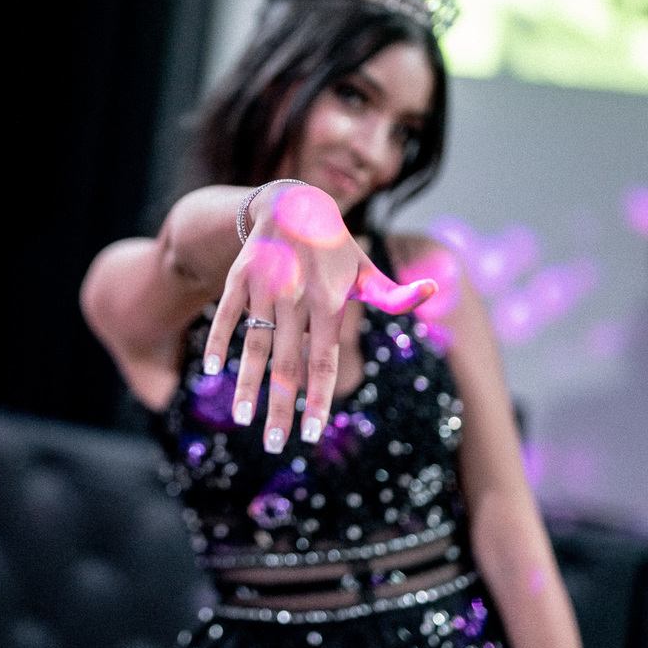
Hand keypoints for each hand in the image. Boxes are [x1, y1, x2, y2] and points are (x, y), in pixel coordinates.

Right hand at [202, 184, 435, 452]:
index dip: (318, 398)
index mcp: (329, 302)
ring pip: (256, 344)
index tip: (310, 434)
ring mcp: (265, 286)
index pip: (324, 361)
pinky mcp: (239, 277)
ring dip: (247, 383)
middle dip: (280, 408)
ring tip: (242, 419)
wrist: (293, 202)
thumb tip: (434, 291)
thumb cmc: (335, 248)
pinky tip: (212, 370)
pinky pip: (225, 314)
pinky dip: (219, 340)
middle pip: (288, 364)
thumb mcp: (365, 269)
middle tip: (273, 445)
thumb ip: (393, 293)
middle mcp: (296, 296)